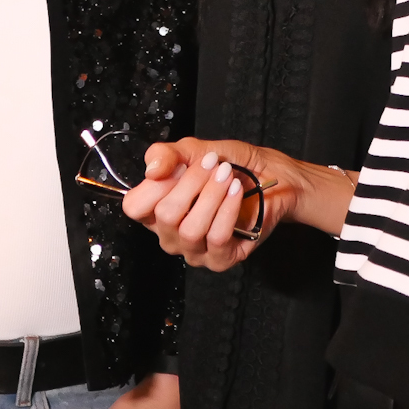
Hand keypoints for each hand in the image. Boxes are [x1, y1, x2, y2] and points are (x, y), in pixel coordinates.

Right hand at [122, 139, 352, 271]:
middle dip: (191, 183)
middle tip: (213, 165)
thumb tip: (152, 170)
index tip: (178, 166)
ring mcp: (195, 250)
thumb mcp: (196, 150)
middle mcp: (171, 235)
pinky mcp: (221, 259)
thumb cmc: (233, 165)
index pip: (135, 207)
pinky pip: (216, 238)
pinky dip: (227, 210)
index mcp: (157, 210)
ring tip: (228, 176)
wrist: (273, 178)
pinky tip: (236, 192)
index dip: (154, 185)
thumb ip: (168, 155)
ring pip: (190, 230)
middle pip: (165, 215)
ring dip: (212, 196)